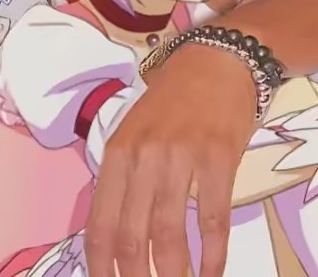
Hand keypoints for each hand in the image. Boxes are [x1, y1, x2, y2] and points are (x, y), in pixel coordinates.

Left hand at [85, 45, 255, 276]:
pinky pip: (211, 217)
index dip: (100, 262)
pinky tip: (212, 272)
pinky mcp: (217, 158)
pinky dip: (213, 254)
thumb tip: (115, 226)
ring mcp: (180, 157)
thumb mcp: (133, 130)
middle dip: (134, 276)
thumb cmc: (169, 98)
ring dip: (172, 273)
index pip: (100, 219)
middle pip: (131, 234)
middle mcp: (143, 156)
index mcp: (117, 151)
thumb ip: (123, 174)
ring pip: (169, 232)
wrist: (213, 62)